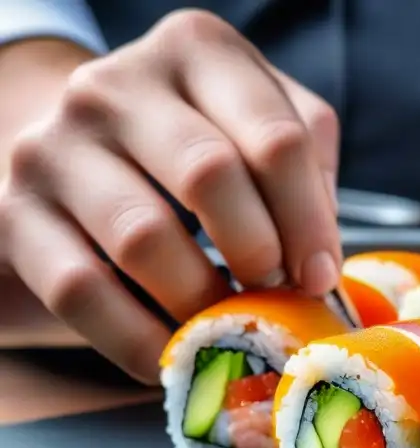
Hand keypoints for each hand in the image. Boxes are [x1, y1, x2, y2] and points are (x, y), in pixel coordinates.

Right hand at [0, 10, 340, 383]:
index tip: (320, 277)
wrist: (80, 151)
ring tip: (228, 324)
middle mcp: (116, 86)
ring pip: (143, 237)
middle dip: (258, 254)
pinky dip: (140, 339)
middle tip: (275, 297)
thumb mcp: (260, 129)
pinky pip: (82, 291)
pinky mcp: (15, 212)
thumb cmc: (195, 145)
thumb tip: (320, 265)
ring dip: (201, 301)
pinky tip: (174, 354)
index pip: (278, 139)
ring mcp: (55, 145)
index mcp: (198, 53)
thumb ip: (306, 174)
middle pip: (210, 175)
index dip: (310, 224)